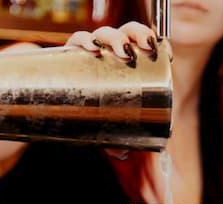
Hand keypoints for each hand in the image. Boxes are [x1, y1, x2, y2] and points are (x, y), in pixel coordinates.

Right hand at [67, 23, 158, 160]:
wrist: (56, 96)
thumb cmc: (91, 106)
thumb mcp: (107, 121)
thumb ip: (116, 137)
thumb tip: (123, 153)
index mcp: (127, 58)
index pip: (143, 41)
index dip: (155, 41)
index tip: (166, 54)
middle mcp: (110, 49)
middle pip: (128, 31)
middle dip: (137, 36)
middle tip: (141, 51)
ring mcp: (91, 48)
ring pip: (105, 32)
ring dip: (115, 38)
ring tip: (120, 51)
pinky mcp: (70, 52)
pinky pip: (76, 39)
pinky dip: (84, 40)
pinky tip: (91, 48)